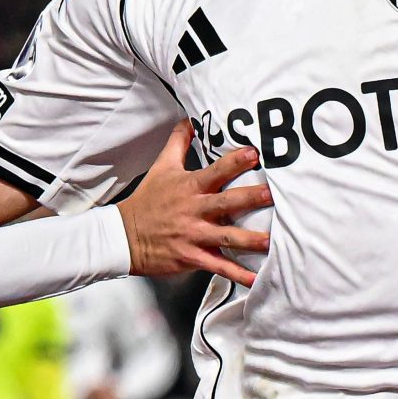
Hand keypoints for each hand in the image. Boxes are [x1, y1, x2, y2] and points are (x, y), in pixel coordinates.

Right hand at [118, 123, 271, 281]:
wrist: (124, 236)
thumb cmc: (147, 201)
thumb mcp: (161, 167)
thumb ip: (178, 142)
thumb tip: (189, 119)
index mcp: (190, 187)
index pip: (216, 170)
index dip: (235, 161)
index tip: (254, 153)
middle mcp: (194, 210)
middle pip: (227, 203)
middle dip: (251, 198)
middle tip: (273, 195)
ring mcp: (194, 235)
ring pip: (227, 237)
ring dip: (250, 240)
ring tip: (272, 241)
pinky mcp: (192, 257)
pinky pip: (218, 266)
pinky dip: (237, 274)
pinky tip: (256, 280)